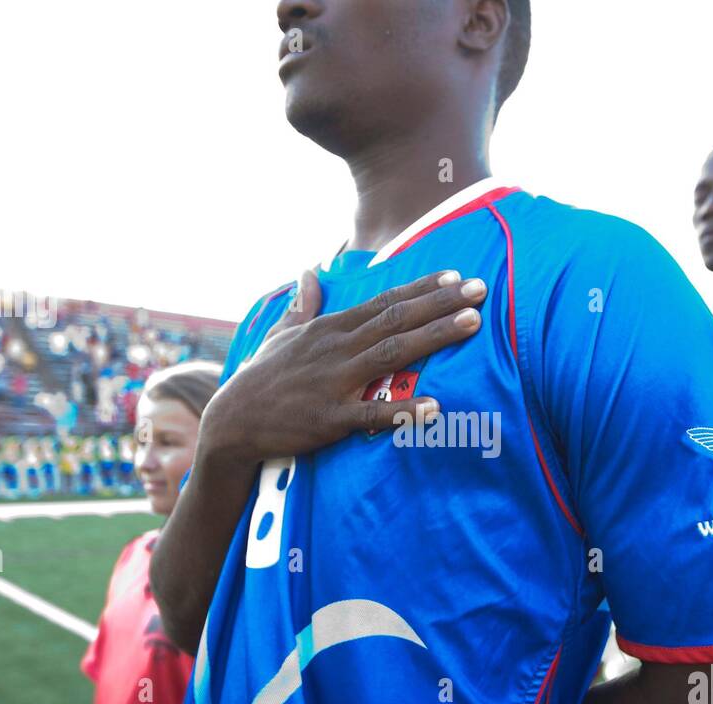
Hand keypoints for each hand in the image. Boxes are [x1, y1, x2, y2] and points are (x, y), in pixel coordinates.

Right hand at [198, 268, 485, 466]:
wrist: (232, 422)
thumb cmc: (261, 378)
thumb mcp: (281, 334)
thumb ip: (303, 304)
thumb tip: (310, 271)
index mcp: (330, 328)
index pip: (385, 302)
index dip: (423, 288)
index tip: (457, 275)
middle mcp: (337, 348)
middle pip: (397, 320)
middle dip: (442, 303)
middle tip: (481, 290)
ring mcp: (335, 382)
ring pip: (393, 353)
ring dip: (435, 337)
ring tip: (472, 324)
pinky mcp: (331, 418)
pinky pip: (374, 413)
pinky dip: (404, 409)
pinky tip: (436, 406)